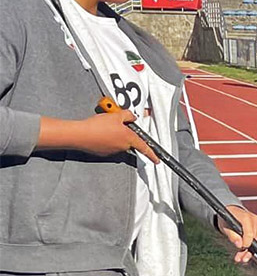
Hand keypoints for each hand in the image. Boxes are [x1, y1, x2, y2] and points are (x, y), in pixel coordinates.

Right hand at [41, 111, 159, 162]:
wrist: (79, 134)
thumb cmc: (98, 126)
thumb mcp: (116, 115)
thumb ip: (128, 115)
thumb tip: (132, 117)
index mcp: (129, 139)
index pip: (144, 147)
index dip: (152, 154)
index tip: (157, 160)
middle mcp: (122, 147)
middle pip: (129, 140)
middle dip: (124, 132)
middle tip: (116, 123)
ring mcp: (112, 151)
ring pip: (117, 142)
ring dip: (114, 134)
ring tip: (104, 126)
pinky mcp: (102, 152)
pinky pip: (107, 144)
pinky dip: (105, 138)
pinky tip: (98, 132)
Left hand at [219, 206, 256, 263]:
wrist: (233, 212)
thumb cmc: (228, 219)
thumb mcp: (225, 227)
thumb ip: (233, 236)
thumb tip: (239, 245)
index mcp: (246, 218)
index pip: (250, 234)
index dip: (246, 244)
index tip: (241, 250)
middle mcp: (256, 220)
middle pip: (255, 239)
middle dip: (247, 250)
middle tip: (240, 258)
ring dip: (251, 251)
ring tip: (243, 258)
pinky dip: (255, 248)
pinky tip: (249, 253)